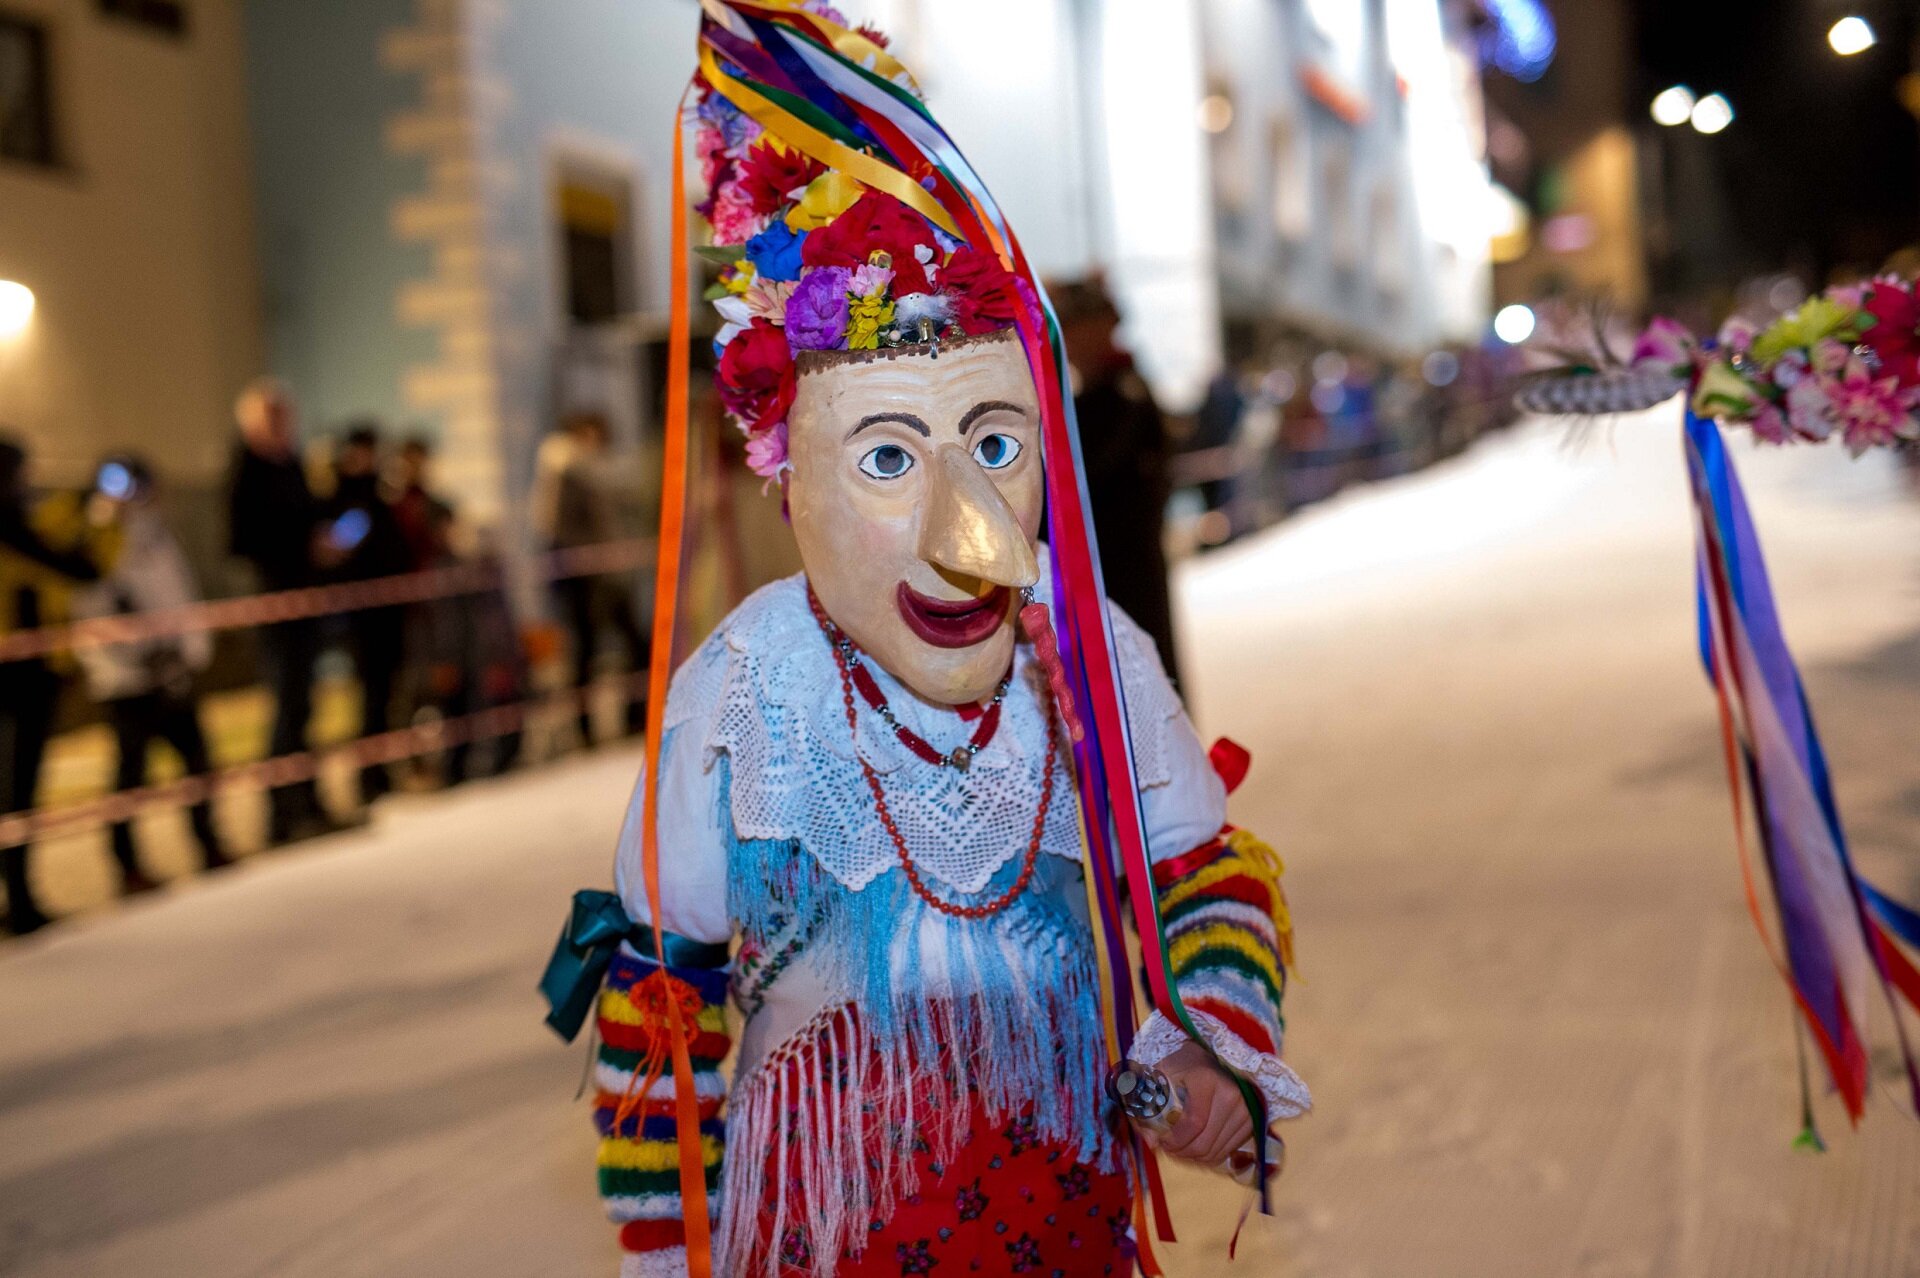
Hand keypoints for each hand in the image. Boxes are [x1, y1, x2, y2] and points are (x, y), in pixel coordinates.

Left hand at [1142, 1042, 1253, 1167]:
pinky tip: (1198, 1145)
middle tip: (1169, 1147)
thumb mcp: (1163, 1076)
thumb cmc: (1186, 1067)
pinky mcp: (1252, 1121)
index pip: (1193, 1123)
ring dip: (1195, 1156)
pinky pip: (1228, 1150)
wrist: (1214, 1058)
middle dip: (1182, 1151)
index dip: (1176, 1140)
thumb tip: (1151, 1142)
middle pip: (1205, 1142)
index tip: (1162, 1142)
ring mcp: (1245, 1109)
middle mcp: (1231, 1094)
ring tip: (1181, 1146)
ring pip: (1216, 1151)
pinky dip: (1210, 1154)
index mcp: (1206, 1079)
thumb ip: (1150, 1106)